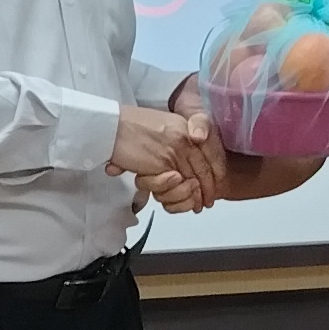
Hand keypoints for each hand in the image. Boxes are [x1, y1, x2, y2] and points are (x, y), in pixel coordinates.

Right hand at [111, 94, 224, 212]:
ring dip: (194, 195)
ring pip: (194, 178)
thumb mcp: (161, 127)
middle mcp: (184, 135)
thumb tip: (185, 164)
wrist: (111, 126)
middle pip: (206, 167)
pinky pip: (178, 184)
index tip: (217, 183)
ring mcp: (176, 149)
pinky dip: (179, 195)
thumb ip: (175, 142)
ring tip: (195, 204)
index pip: (211, 149)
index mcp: (185, 125)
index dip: (216, 169)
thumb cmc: (129, 127)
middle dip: (208, 188)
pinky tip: (178, 201)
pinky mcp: (164, 162)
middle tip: (208, 201)